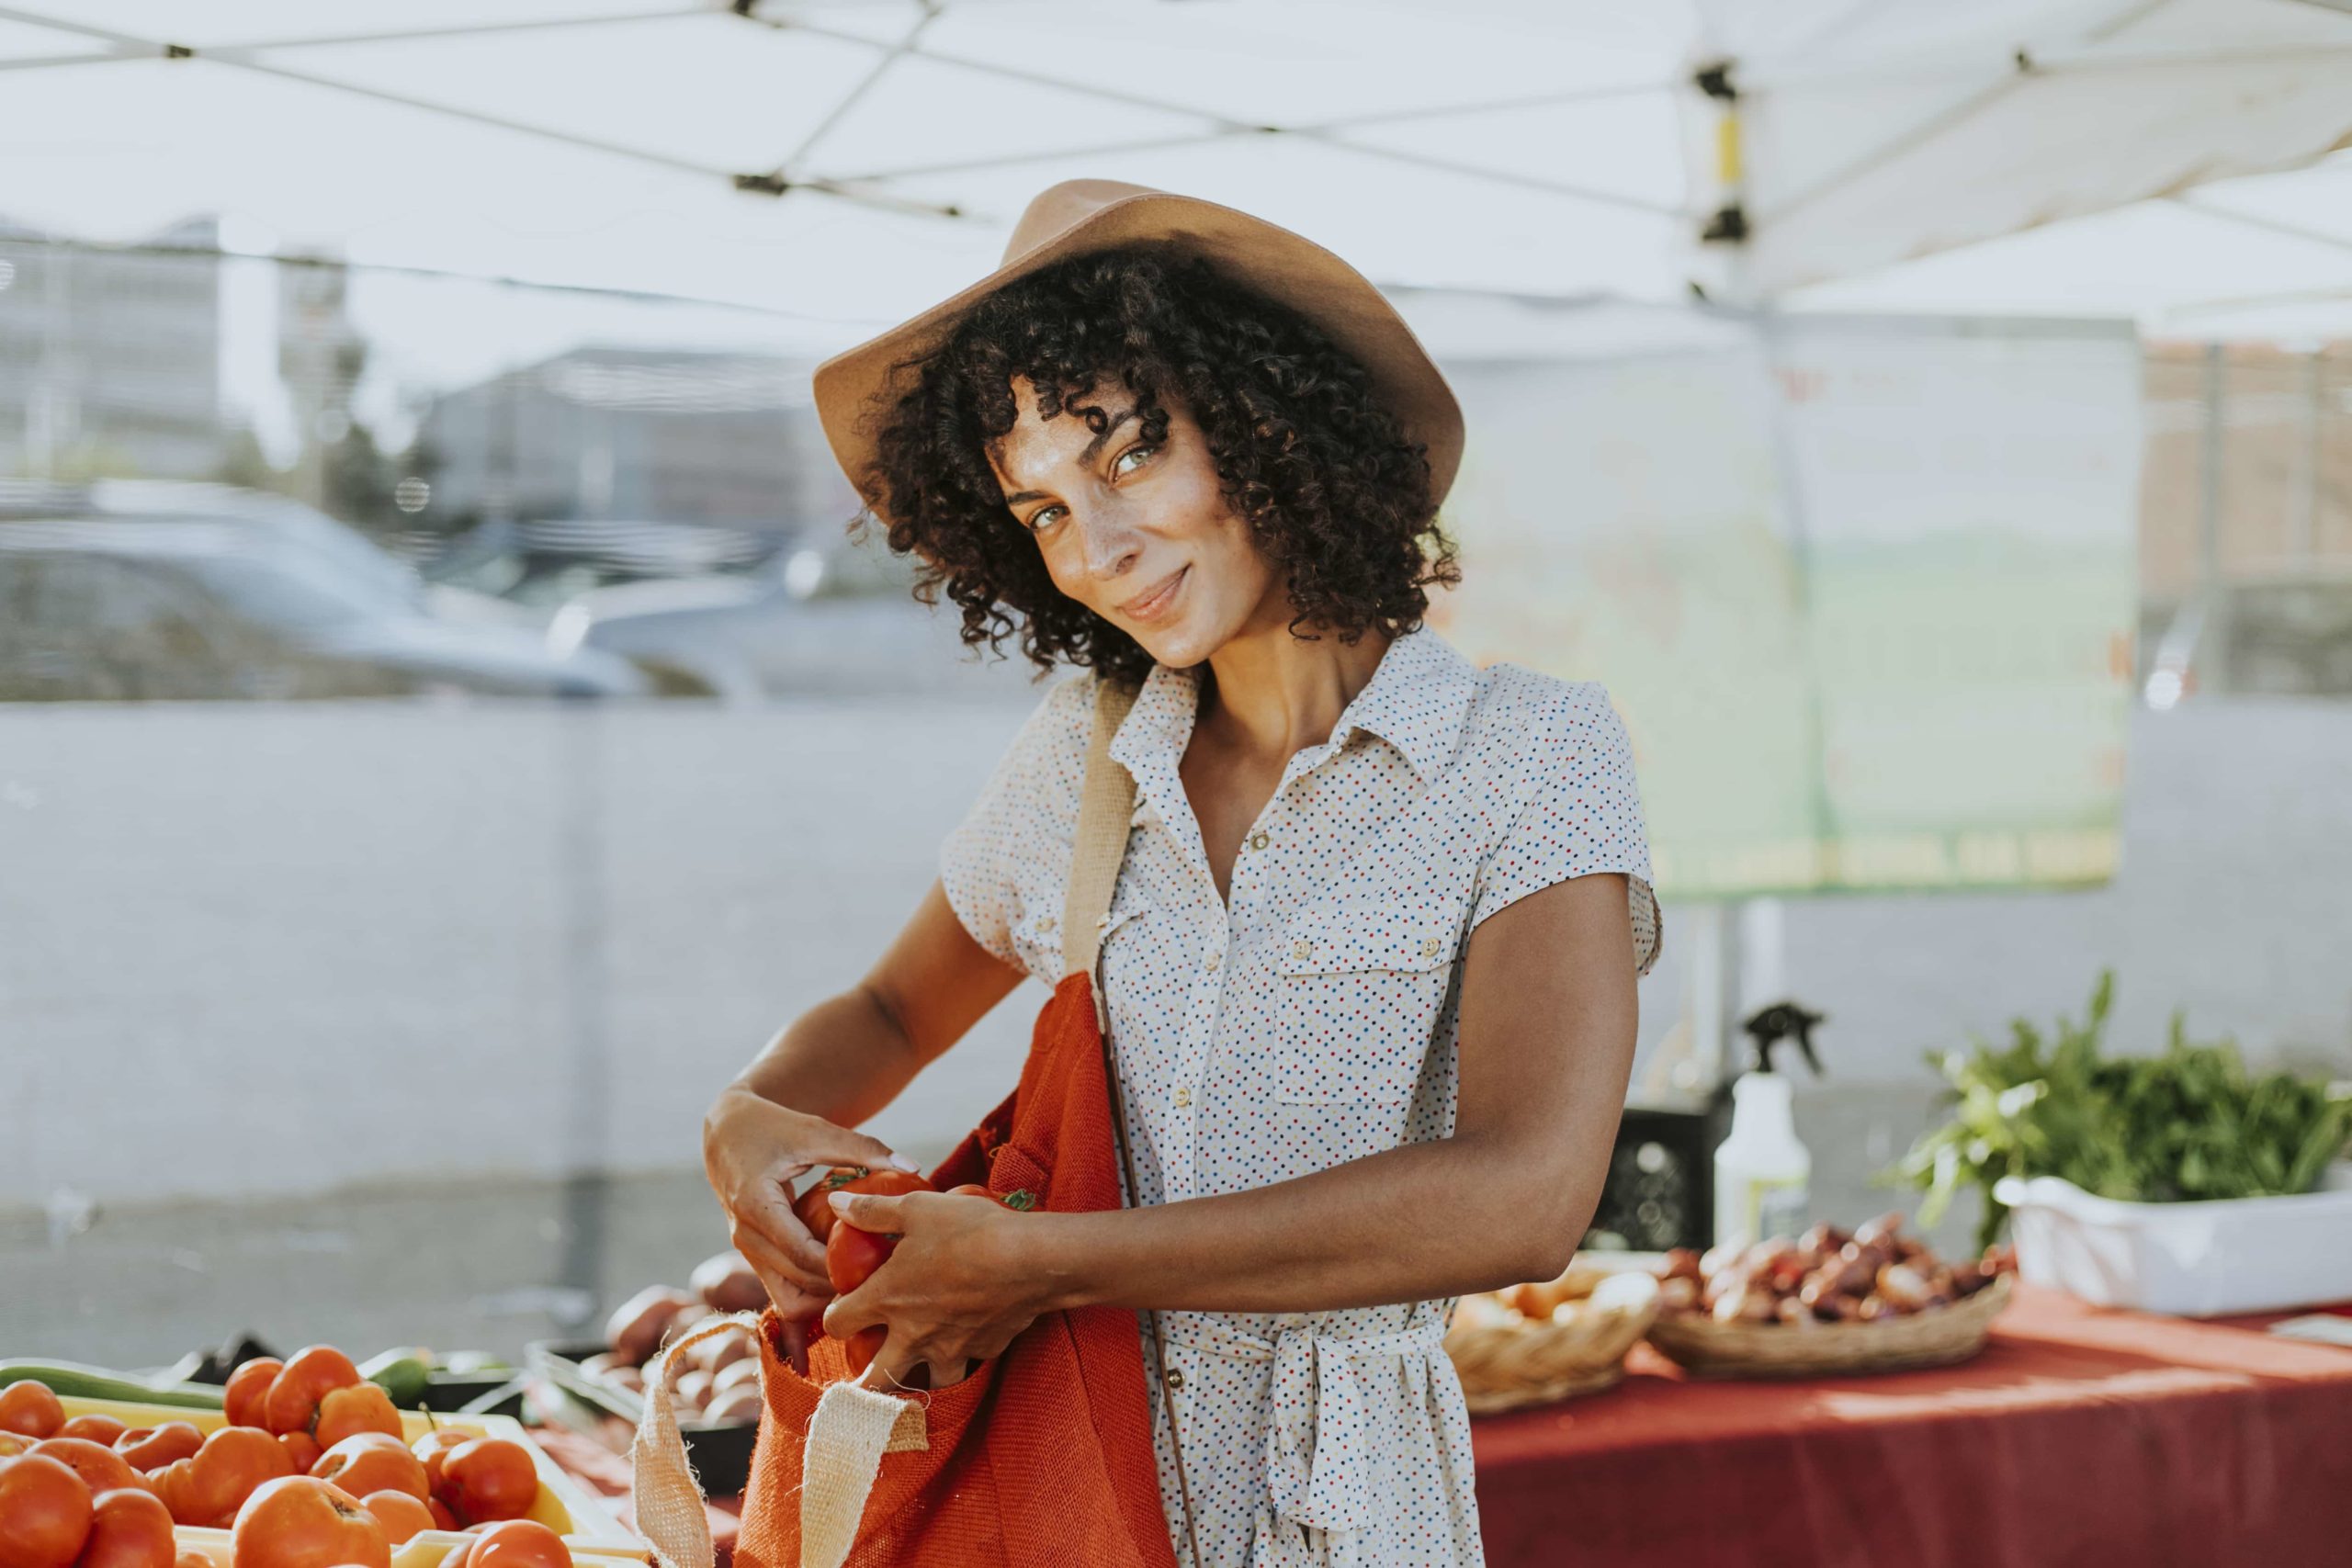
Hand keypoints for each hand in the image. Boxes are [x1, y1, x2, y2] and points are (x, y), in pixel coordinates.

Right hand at [701, 1084, 918, 1327]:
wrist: (727, 1133)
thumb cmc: (772, 1127)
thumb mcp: (815, 1131)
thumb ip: (861, 1148)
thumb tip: (912, 1166)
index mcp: (755, 1205)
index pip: (800, 1253)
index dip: (840, 1266)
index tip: (882, 1265)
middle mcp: (745, 1236)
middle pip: (797, 1284)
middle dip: (840, 1287)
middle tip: (886, 1279)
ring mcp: (747, 1251)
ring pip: (787, 1301)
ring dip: (825, 1298)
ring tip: (866, 1280)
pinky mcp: (756, 1256)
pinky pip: (785, 1290)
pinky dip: (813, 1291)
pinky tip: (845, 1273)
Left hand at [820, 1188, 1059, 1391]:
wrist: (1031, 1259)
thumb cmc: (970, 1230)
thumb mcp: (916, 1208)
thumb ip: (873, 1210)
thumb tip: (835, 1202)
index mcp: (887, 1299)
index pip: (837, 1323)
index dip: (833, 1316)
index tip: (842, 1308)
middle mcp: (913, 1334)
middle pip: (873, 1379)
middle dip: (863, 1381)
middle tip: (864, 1372)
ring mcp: (950, 1349)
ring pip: (924, 1386)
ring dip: (917, 1378)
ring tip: (918, 1368)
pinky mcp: (985, 1350)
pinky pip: (968, 1362)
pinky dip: (964, 1355)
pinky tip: (968, 1337)